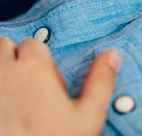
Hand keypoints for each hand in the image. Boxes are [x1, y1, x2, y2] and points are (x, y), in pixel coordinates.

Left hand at [0, 37, 119, 135]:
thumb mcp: (87, 118)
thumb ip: (100, 82)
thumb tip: (112, 55)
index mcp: (34, 68)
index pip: (33, 43)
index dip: (41, 61)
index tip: (47, 83)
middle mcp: (5, 72)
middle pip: (5, 47)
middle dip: (15, 60)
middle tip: (27, 87)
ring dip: (2, 72)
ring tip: (13, 98)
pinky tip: (5, 112)